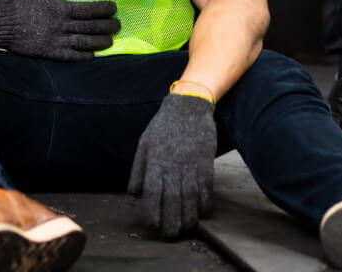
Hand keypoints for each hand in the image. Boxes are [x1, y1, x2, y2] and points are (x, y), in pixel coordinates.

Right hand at [0, 0, 118, 59]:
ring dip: (99, 42)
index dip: (104, 9)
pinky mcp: (48, 52)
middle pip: (90, 27)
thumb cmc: (18, 0)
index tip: (114, 8)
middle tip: (117, 25)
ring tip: (110, 41)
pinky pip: (69, 56)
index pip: (89, 10)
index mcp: (61, 8)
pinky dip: (83, 56)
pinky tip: (92, 55)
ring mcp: (56, 41)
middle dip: (107, 26)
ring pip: (83, 43)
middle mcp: (61, 26)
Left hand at [127, 93, 216, 237]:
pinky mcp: (206, 162)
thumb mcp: (144, 144)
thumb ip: (138, 170)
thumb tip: (133, 194)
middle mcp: (173, 166)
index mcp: (155, 162)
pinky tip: (203, 212)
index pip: (152, 193)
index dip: (152, 212)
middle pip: (172, 200)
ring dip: (190, 216)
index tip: (153, 225)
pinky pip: (207, 187)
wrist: (189, 106)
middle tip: (171, 235)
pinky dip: (206, 202)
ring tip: (187, 228)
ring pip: (191, 197)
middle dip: (172, 221)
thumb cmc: (163, 126)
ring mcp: (191, 164)